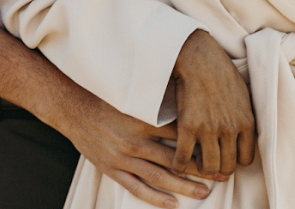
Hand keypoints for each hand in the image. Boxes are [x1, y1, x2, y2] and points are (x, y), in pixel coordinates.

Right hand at [54, 86, 213, 208]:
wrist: (73, 109)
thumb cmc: (105, 99)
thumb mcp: (133, 96)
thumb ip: (157, 102)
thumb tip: (186, 100)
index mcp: (143, 120)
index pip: (179, 134)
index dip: (200, 141)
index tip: (219, 146)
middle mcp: (135, 141)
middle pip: (175, 158)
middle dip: (200, 168)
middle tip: (221, 175)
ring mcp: (123, 158)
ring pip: (159, 177)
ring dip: (183, 186)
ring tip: (203, 193)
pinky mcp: (112, 170)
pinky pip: (136, 188)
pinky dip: (155, 198)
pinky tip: (172, 204)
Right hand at [171, 29, 255, 177]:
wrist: (199, 58)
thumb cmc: (221, 72)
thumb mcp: (243, 95)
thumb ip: (245, 118)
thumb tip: (244, 137)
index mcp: (246, 122)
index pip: (246, 159)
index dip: (235, 161)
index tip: (226, 156)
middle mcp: (230, 129)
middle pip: (227, 167)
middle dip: (219, 169)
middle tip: (210, 162)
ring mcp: (209, 129)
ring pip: (208, 167)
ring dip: (201, 169)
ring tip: (195, 162)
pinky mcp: (188, 126)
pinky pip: (183, 157)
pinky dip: (179, 164)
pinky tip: (178, 161)